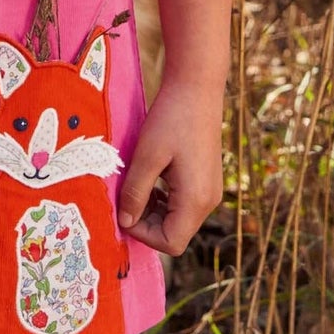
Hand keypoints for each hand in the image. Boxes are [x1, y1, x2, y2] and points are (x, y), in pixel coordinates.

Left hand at [117, 79, 224, 255]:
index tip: (123, 210)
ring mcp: (210, 192)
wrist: (197, 89)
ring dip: (153, 209)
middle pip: (175, 233)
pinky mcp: (206, 181)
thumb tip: (124, 222)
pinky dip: (163, 199)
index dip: (143, 234)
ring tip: (135, 183)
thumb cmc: (171, 119)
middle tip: (124, 195)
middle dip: (146, 221)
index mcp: (196, 201)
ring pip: (177, 219)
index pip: (171, 243)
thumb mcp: (147, 156)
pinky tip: (150, 176)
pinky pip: (183, 203)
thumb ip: (135, 192)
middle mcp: (208, 202)